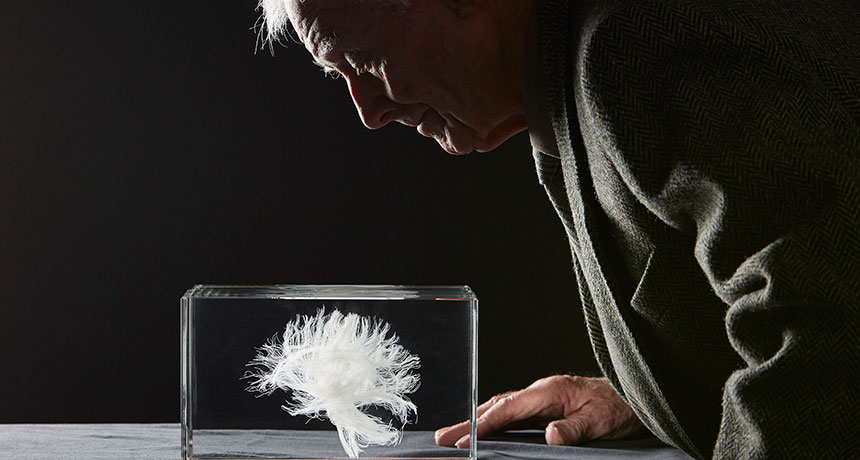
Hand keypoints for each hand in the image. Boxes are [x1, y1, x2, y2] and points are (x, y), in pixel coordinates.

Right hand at [434, 375, 643, 447]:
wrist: (633, 397)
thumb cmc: (618, 408)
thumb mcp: (599, 423)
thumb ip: (574, 429)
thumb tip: (550, 436)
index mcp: (549, 392)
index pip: (509, 409)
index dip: (484, 424)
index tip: (465, 438)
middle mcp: (541, 392)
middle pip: (497, 406)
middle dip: (468, 421)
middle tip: (442, 437)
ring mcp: (542, 397)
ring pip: (502, 408)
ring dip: (476, 420)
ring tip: (453, 434)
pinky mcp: (546, 405)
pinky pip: (513, 413)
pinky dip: (493, 420)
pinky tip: (484, 430)